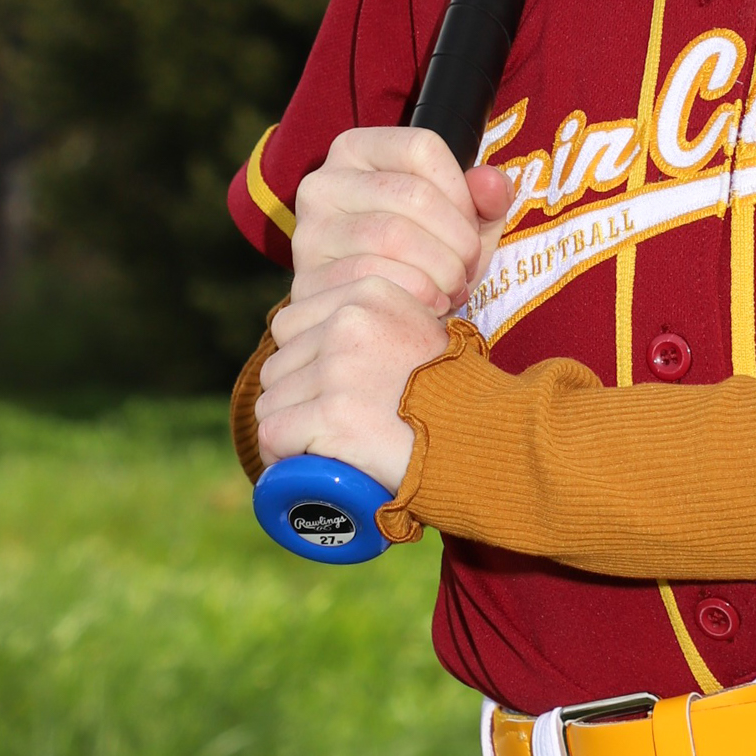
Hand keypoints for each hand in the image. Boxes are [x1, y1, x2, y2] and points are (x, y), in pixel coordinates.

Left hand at [255, 279, 455, 486]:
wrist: (484, 435)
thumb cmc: (452, 393)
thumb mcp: (418, 329)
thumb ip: (375, 321)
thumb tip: (322, 340)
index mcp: (368, 292)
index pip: (290, 323)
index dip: (300, 363)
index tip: (323, 390)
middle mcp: (350, 321)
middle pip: (278, 365)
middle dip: (294, 400)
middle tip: (326, 427)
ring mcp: (339, 366)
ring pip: (271, 402)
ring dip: (289, 430)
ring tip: (320, 448)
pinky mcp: (332, 412)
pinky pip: (273, 433)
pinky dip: (281, 455)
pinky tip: (302, 464)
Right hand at [290, 127, 512, 314]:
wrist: (373, 312)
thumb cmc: (422, 255)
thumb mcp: (460, 220)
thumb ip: (486, 197)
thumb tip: (492, 184)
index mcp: (356, 150)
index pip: (422, 148)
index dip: (462, 191)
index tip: (473, 225)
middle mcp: (323, 183)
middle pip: (412, 194)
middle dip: (458, 238)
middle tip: (469, 267)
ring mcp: (310, 232)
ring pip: (394, 237)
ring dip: (441, 269)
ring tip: (452, 287)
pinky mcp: (307, 281)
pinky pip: (372, 280)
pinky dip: (415, 295)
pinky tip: (429, 305)